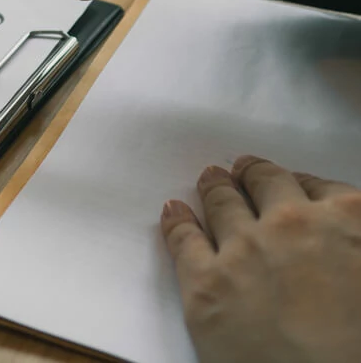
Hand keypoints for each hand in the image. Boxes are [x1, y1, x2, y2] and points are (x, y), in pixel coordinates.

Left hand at [161, 156, 360, 362]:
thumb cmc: (358, 347)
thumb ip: (353, 249)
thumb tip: (340, 245)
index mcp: (350, 221)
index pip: (321, 188)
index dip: (301, 185)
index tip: (293, 184)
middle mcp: (293, 224)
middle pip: (265, 184)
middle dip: (253, 176)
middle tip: (242, 172)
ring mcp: (245, 249)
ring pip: (222, 204)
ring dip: (216, 190)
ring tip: (211, 181)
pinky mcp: (206, 283)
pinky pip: (183, 239)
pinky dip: (177, 221)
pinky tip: (174, 211)